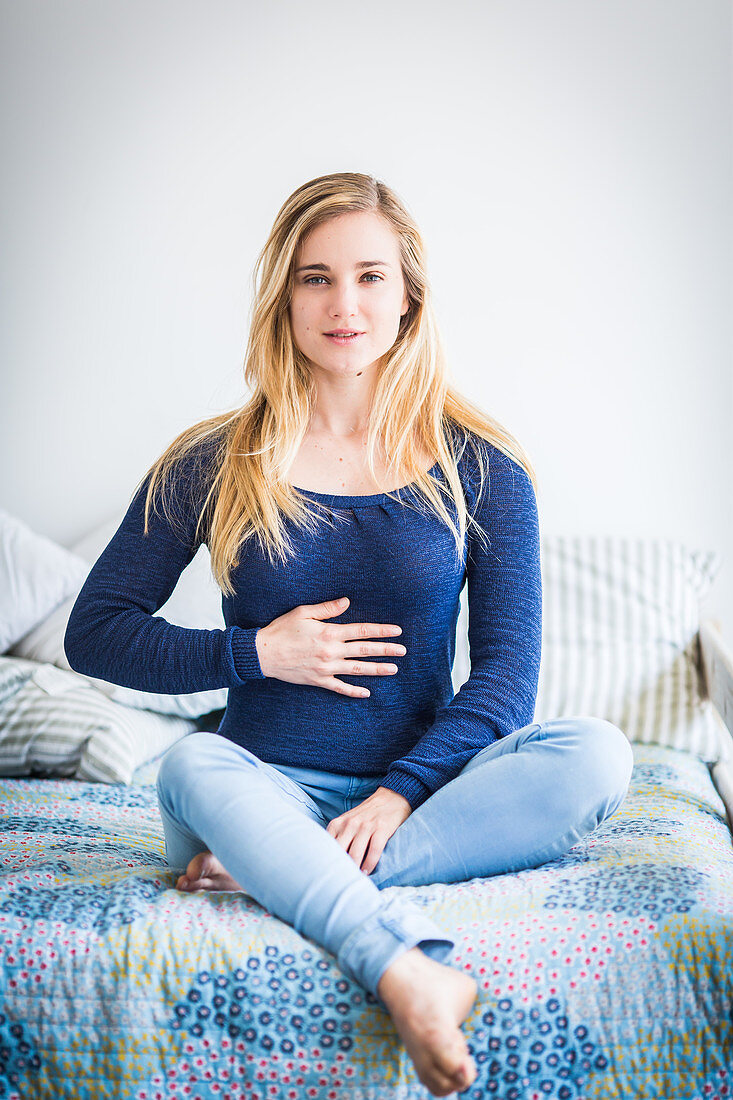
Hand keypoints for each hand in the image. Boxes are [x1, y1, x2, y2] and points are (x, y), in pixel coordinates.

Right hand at [254, 597, 406, 696]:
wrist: (263, 653)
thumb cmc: (282, 629)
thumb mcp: (304, 612)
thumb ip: (328, 608)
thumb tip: (347, 601)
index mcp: (330, 632)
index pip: (363, 630)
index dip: (382, 631)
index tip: (397, 631)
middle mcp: (331, 651)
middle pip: (365, 650)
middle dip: (386, 650)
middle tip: (403, 651)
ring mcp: (326, 668)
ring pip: (357, 669)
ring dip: (377, 670)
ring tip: (393, 669)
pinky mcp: (318, 680)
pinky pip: (340, 688)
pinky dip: (354, 691)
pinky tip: (367, 692)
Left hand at [326, 786, 411, 873]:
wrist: (391, 797)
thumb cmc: (366, 815)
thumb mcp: (347, 822)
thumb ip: (338, 837)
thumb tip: (330, 860)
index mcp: (338, 823)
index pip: (327, 846)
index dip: (326, 862)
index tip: (326, 875)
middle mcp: (350, 824)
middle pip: (340, 851)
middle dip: (339, 868)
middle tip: (339, 882)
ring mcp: (366, 826)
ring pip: (355, 853)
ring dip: (355, 869)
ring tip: (354, 880)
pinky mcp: (381, 829)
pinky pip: (374, 851)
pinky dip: (370, 864)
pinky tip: (368, 872)